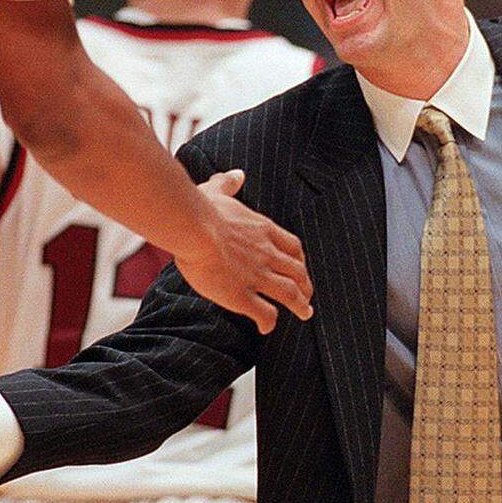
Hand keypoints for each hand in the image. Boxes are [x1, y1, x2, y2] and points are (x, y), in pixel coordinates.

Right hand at [176, 169, 313, 335]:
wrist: (193, 228)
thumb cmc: (201, 209)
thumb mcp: (217, 190)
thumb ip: (229, 184)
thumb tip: (237, 174)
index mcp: (263, 230)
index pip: (293, 246)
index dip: (300, 259)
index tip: (300, 266)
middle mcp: (267, 254)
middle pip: (297, 271)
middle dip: (306, 285)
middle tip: (308, 295)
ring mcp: (257, 276)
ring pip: (290, 294)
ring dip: (300, 305)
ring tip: (305, 313)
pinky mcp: (241, 295)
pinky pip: (264, 313)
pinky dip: (269, 322)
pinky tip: (266, 328)